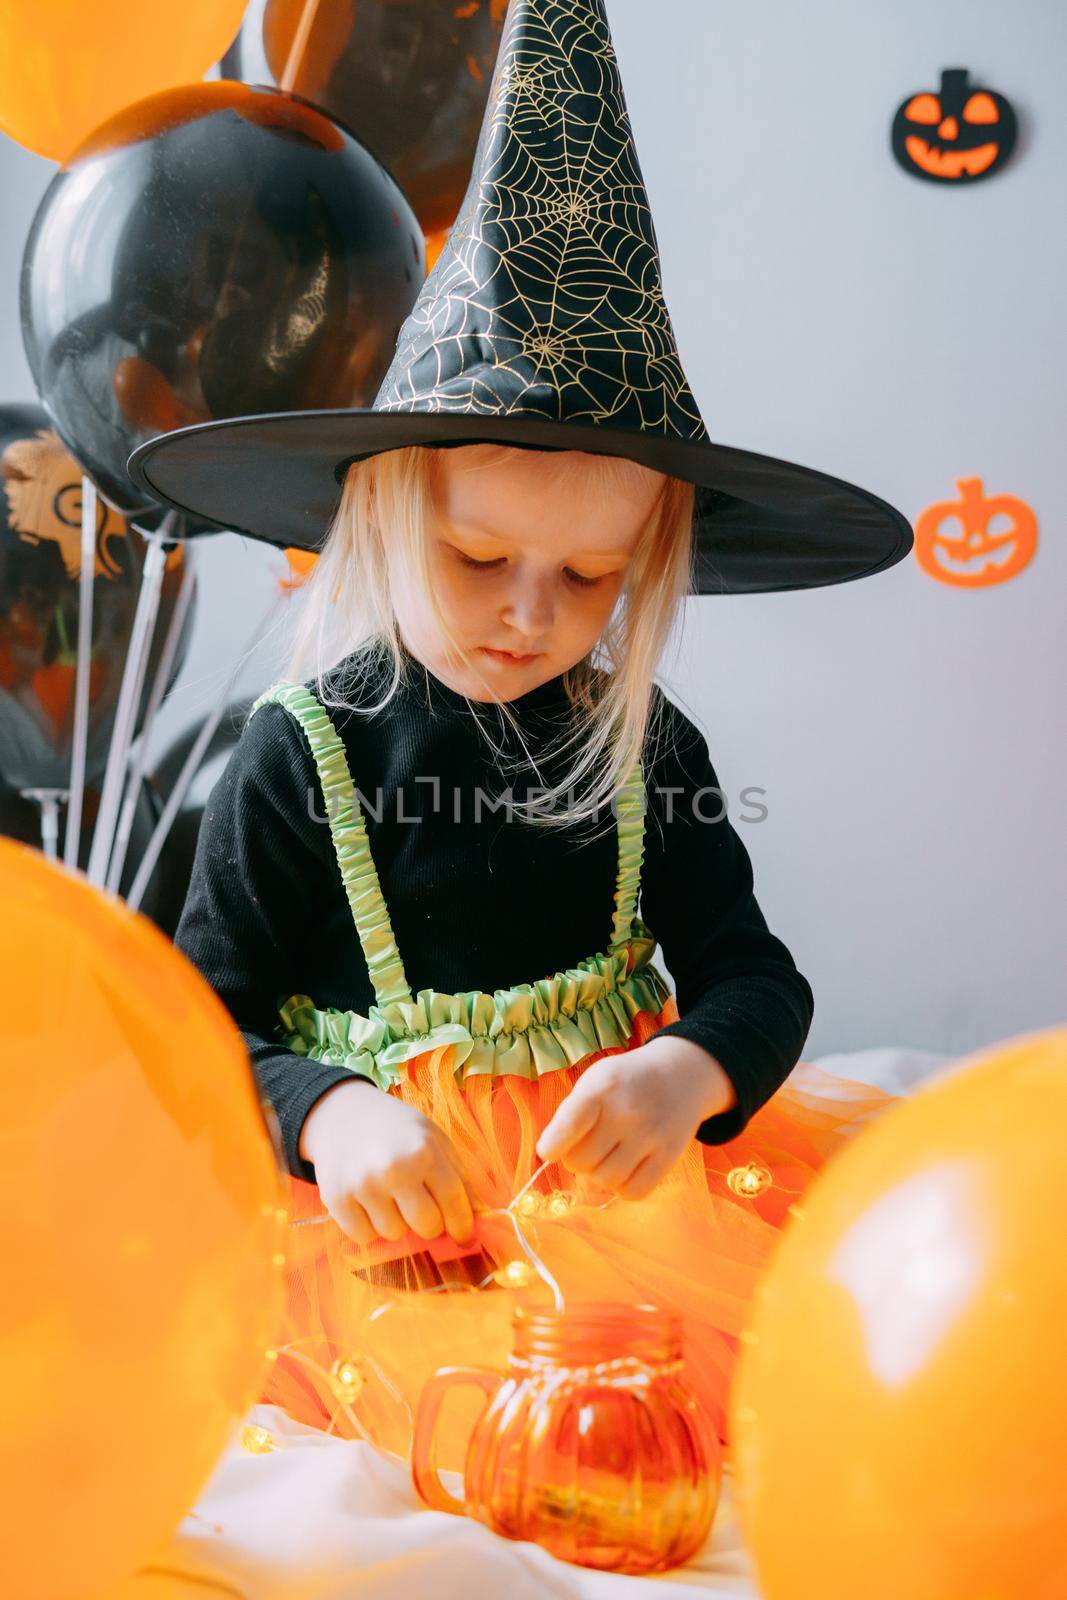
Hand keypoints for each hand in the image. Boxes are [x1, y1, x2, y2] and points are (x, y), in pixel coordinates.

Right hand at [298, 1079, 474, 1247]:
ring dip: (396, 1223)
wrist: (343, 1114)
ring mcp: (364, 1186)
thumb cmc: (396, 1129)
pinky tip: (367, 1203)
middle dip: (429, 1224)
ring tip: (388, 1196)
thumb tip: (477, 1217)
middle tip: (420, 1208)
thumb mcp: (434, 1139)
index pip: (454, 1203)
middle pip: (427, 1227)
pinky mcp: (337, 1200)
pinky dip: (368, 1227)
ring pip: (395, 1234)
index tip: (464, 1237)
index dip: (463, 1226)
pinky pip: (364, 1237)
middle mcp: (395, 1169)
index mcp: (425, 1151)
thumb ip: (458, 1176)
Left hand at [535, 1035, 735, 1200]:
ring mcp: (650, 1136)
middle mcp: (626, 1113)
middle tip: (589, 1144)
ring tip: (607, 1155)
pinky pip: (633, 1192)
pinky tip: (625, 1169)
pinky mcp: (668, 1156)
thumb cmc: (624, 1082)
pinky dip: (622, 1187)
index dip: (551, 1147)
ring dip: (598, 1174)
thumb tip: (552, 1154)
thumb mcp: (594, 1080)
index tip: (549, 1149)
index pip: (566, 1128)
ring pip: (604, 1181)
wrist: (679, 1074)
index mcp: (601, 1089)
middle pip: (580, 1162)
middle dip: (577, 1158)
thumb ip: (570, 1114)